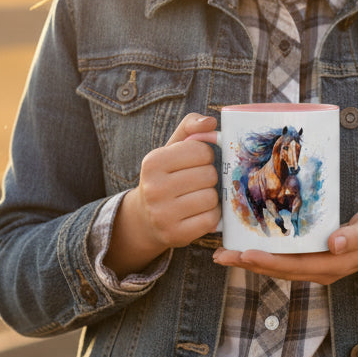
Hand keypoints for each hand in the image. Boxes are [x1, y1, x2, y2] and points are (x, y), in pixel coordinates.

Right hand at [105, 113, 219, 271]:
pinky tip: (198, 212)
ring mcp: (163, 214)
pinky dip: (211, 215)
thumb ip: (191, 127)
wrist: (146, 217)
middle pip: (209, 175)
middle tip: (196, 182)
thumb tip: (211, 122)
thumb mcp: (172, 148)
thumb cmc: (165, 176)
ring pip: (211, 198)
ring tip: (196, 197)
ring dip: (211, 197)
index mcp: (153, 162)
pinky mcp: (175, 235)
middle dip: (209, 177)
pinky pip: (211, 219)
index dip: (205, 156)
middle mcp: (154, 188)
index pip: (201, 151)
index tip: (195, 163)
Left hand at [211, 204, 357, 289]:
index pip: (293, 266)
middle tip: (219, 254)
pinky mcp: (310, 257)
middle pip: (277, 270)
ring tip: (222, 252)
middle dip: (247, 263)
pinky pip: (281, 258)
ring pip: (275, 266)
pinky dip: (261, 253)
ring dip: (248, 260)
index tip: (244, 255)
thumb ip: (356, 236)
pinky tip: (245, 244)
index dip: (268, 262)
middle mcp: (318, 269)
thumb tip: (335, 243)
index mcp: (331, 264)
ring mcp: (313, 265)